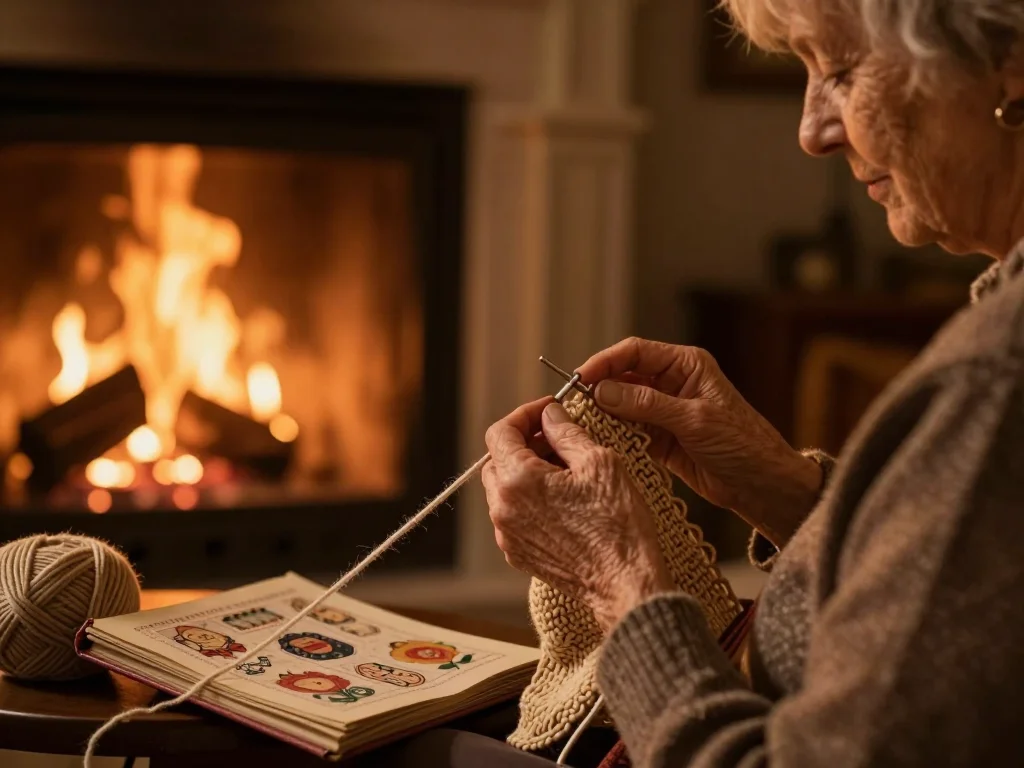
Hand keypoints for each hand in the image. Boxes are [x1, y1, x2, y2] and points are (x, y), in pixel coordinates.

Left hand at [482, 397, 673, 631]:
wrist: (625, 584)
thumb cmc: (617, 524)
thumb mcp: (599, 463)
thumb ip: (566, 432)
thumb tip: (550, 416)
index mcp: (518, 481)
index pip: (500, 432)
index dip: (523, 415)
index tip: (547, 411)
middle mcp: (502, 509)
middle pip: (496, 460)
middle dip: (523, 443)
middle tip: (557, 438)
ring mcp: (508, 535)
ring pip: (503, 489)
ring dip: (526, 472)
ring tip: (565, 469)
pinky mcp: (519, 554)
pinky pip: (513, 515)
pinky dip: (530, 499)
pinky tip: (563, 499)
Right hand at [577, 337, 821, 545]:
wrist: (761, 485)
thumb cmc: (741, 444)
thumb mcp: (693, 419)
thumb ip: (646, 404)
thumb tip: (602, 391)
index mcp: (686, 365)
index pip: (635, 352)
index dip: (604, 361)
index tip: (580, 378)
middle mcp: (671, 383)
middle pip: (622, 376)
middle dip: (597, 388)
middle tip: (570, 404)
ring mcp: (663, 412)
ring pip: (620, 405)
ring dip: (601, 413)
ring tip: (578, 424)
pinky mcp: (658, 438)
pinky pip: (627, 430)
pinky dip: (611, 435)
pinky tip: (596, 441)